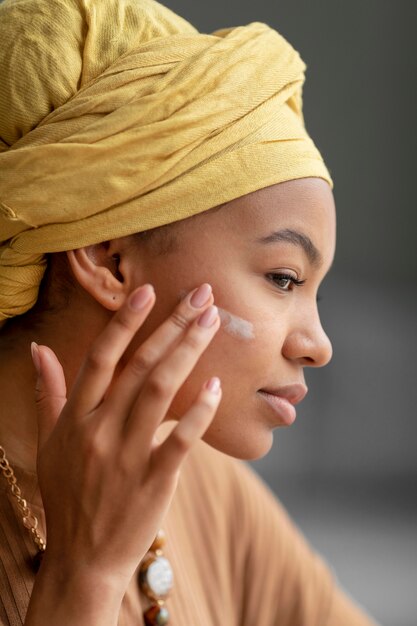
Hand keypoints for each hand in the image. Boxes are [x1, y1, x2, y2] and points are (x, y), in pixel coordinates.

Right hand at [31, 283, 220, 589]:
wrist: (82, 558)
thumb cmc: (67, 495)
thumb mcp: (48, 443)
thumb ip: (48, 393)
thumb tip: (37, 349)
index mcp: (76, 418)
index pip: (101, 357)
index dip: (125, 321)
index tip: (148, 291)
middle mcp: (100, 430)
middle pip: (140, 366)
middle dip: (172, 325)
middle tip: (202, 295)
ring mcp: (127, 455)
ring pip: (161, 391)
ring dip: (189, 352)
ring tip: (212, 323)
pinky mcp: (154, 480)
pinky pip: (181, 439)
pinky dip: (201, 411)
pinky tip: (218, 385)